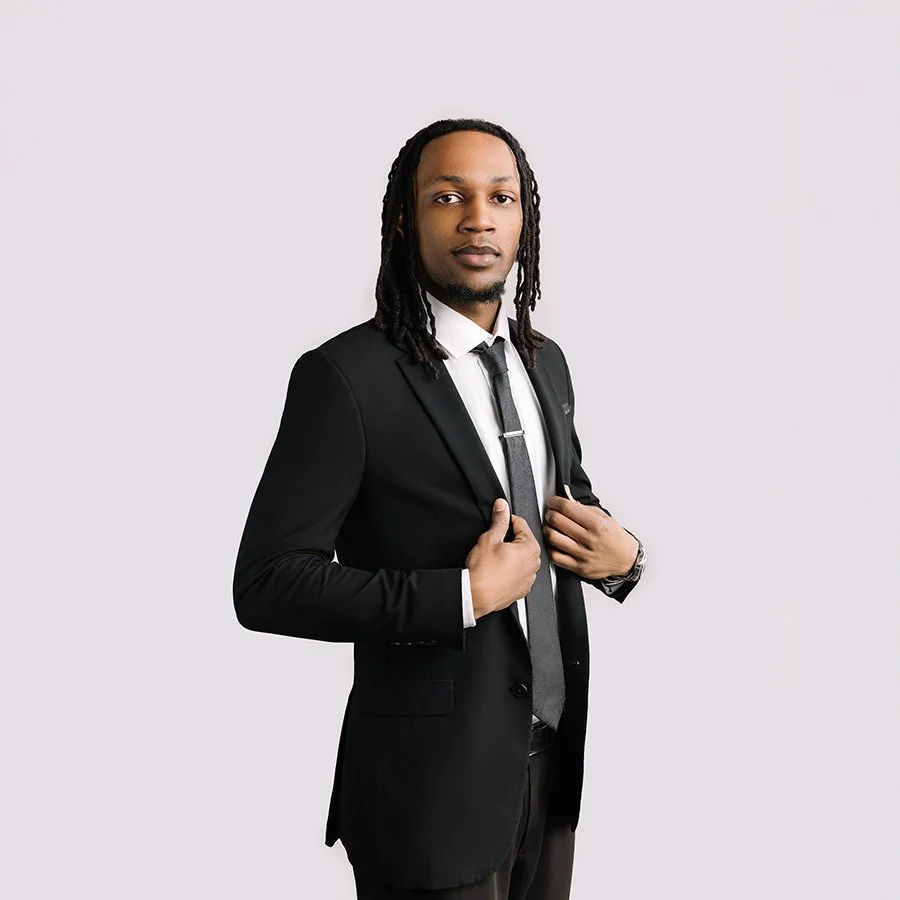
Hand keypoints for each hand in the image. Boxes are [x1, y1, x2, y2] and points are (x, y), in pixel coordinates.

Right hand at [466, 498, 540, 619]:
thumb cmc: (483, 571)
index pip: (521, 524)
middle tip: (494, 541)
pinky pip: (518, 573)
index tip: (499, 521)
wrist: (476, 595)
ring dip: (511, 554)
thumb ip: (499, 520)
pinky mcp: (521, 589)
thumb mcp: (490, 538)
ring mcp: (529, 578)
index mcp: (530, 548)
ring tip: (495, 557)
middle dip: (509, 538)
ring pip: (521, 558)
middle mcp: (534, 563)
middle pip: (523, 541)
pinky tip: (497, 570)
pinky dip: (510, 570)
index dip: (507, 520)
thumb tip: (502, 507)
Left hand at [542, 484, 639, 579]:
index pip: (567, 508)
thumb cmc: (616, 538)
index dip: (555, 502)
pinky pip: (555, 556)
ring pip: (553, 537)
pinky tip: (555, 543)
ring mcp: (583, 554)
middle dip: (549, 513)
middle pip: (557, 521)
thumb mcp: (604, 517)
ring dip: (547, 529)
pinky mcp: (579, 567)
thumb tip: (566, 494)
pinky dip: (550, 547)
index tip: (553, 502)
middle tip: (550, 513)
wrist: (627, 560)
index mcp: (596, 524)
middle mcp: (589, 539)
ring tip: (551, 527)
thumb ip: (583, 507)